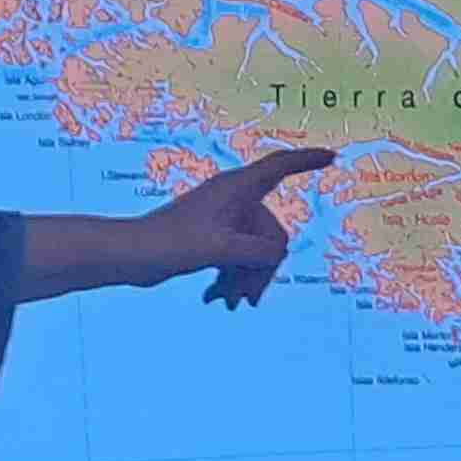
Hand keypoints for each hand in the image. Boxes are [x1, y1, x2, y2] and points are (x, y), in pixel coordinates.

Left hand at [152, 146, 334, 304]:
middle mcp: (231, 198)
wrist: (128, 256)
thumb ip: (258, 251)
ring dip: (246, 278)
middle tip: (247, 300)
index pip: (279, 167)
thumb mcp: (221, 249)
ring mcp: (222, 219)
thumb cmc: (168, 244)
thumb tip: (278, 256)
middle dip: (262, 267)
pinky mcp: (211, 238)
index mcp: (234, 188)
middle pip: (270, 232)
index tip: (332, 156)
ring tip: (231, 304)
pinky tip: (219, 299)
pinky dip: (232, 278)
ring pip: (255, 250)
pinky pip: (237, 257)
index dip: (307, 161)